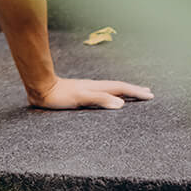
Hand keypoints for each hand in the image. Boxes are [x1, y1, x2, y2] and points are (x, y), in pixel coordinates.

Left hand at [26, 74, 153, 108]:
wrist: (41, 88)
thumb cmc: (59, 95)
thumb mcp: (81, 98)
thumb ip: (100, 99)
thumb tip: (121, 104)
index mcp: (97, 87)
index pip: (121, 88)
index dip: (136, 92)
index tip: (150, 95)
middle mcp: (95, 87)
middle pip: (118, 87)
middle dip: (134, 90)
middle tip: (148, 92)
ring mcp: (88, 89)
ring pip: (111, 89)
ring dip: (124, 91)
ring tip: (133, 94)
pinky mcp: (81, 94)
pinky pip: (102, 93)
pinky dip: (111, 95)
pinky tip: (108, 98)